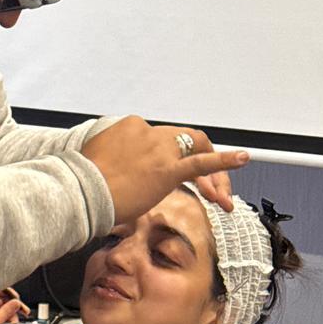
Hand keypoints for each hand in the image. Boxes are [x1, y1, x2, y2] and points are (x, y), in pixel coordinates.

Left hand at [0, 289, 29, 323]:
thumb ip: (8, 310)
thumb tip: (17, 303)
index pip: (1, 289)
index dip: (12, 294)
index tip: (19, 300)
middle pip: (4, 299)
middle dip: (14, 307)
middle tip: (24, 313)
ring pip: (3, 308)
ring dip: (10, 315)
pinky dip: (5, 318)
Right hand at [81, 116, 248, 222]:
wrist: (79, 191)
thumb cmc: (82, 183)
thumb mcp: (99, 163)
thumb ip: (115, 163)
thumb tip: (118, 177)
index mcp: (130, 128)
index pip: (162, 140)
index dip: (173, 158)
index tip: (175, 177)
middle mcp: (148, 133)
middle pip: (184, 141)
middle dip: (201, 164)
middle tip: (209, 189)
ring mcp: (159, 149)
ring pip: (197, 151)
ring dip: (214, 174)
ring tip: (222, 195)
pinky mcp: (168, 169)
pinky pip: (203, 163)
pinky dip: (225, 161)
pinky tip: (243, 159)